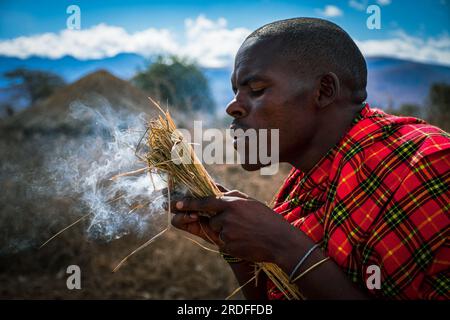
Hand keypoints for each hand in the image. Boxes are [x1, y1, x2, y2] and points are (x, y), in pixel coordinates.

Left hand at [171, 189, 298, 262]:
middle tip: (227, 222)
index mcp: (232, 203)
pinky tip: (245, 241)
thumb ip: (229, 194)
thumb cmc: (266, 219)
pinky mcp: (228, 246)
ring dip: (225, 232)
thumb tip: (213, 186)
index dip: (189, 203)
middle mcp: (227, 216)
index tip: (176, 204)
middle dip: (215, 221)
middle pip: (210, 219)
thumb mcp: (248, 202)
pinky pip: (223, 243)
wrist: (280, 241)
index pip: (204, 202)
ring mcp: (227, 232)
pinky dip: (230, 242)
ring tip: (244, 232)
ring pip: (216, 231)